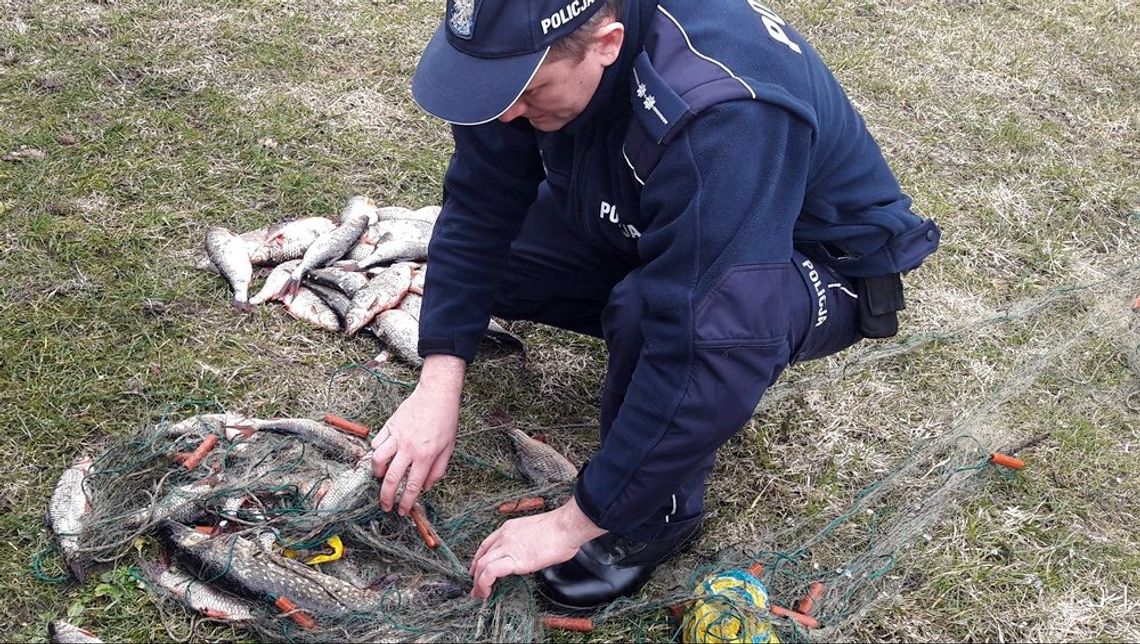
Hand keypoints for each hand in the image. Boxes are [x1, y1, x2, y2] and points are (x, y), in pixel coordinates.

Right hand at [372, 355, 464, 515]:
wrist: (437, 394)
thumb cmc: (445, 421)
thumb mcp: (449, 448)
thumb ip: (438, 470)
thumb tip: (426, 487)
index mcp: (426, 456)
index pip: (413, 486)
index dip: (406, 502)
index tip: (402, 511)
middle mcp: (409, 448)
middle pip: (391, 478)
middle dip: (386, 497)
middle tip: (385, 505)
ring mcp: (397, 436)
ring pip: (377, 460)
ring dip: (377, 473)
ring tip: (381, 477)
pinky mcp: (390, 425)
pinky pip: (377, 442)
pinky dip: (376, 451)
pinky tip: (381, 455)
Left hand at [469, 497, 605, 598]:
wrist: (566, 527)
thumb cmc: (559, 530)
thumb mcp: (535, 533)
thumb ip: (526, 544)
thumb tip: (529, 555)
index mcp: (509, 528)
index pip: (486, 544)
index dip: (478, 559)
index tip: (477, 570)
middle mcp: (504, 536)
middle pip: (481, 556)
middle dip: (475, 574)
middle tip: (475, 588)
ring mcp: (507, 547)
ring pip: (482, 565)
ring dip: (478, 583)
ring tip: (480, 594)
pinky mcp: (514, 559)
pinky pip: (490, 572)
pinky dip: (484, 584)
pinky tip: (487, 592)